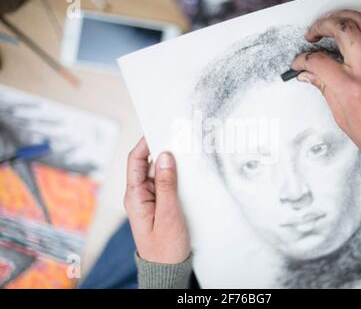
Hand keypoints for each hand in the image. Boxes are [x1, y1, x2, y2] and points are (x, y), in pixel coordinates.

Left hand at [124, 137, 189, 263]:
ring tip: (185, 150)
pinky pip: (165, 183)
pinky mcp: (159, 203)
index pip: (136, 161)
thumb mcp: (168, 214)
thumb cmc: (165, 247)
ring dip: (170, 162)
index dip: (145, 143)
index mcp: (135, 196)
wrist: (167, 269)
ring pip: (158, 172)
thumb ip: (167, 185)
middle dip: (161, 148)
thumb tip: (166, 156)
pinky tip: (187, 171)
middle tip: (177, 136)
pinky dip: (175, 175)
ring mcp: (149, 199)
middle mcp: (140, 194)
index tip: (159, 128)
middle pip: (147, 163)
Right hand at [291, 0, 360, 210]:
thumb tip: (310, 76)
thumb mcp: (342, 118)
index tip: (300, 63)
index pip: (318, 62)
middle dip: (321, 26)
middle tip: (313, 35)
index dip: (303, 60)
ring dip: (344, 16)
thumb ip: (325, 90)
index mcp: (349, 90)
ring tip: (334, 22)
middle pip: (341, 30)